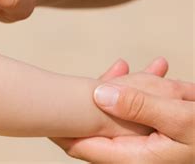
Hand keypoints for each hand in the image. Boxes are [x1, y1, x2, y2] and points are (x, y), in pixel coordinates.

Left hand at [55, 58, 194, 162]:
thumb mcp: (180, 119)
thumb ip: (139, 106)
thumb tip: (98, 93)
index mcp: (131, 157)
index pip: (80, 145)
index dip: (58, 127)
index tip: (39, 105)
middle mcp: (131, 152)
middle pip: (93, 125)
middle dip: (86, 98)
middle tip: (74, 78)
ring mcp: (143, 141)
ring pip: (114, 112)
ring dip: (117, 87)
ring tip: (124, 64)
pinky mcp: (155, 129)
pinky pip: (137, 106)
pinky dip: (140, 86)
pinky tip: (153, 67)